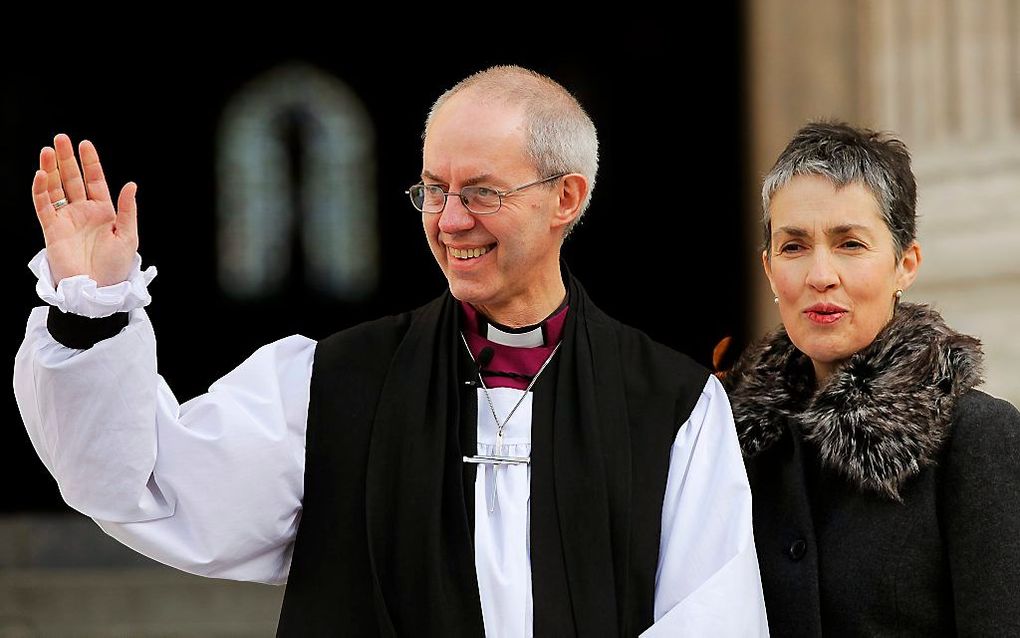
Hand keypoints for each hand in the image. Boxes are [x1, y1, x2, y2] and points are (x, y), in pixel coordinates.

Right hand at [32, 133, 138, 285]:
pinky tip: (41, 175)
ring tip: (48, 150)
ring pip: (56, 189)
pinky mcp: (52, 230)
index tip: (85, 144)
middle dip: (66, 159)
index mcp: (104, 212)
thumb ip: (127, 209)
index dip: (90, 163)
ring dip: (51, 170)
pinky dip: (41, 191)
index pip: (95, 181)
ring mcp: (67, 220)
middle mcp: (84, 212)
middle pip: (73, 180)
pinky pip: (44, 206)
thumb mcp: (127, 236)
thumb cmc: (115, 267)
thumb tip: (130, 184)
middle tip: (60, 138)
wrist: (97, 289)